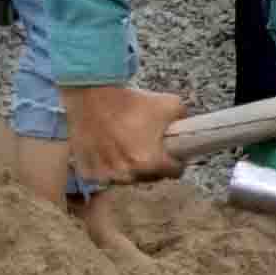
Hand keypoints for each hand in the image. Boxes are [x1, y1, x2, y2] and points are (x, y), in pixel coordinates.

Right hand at [65, 82, 189, 185]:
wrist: (94, 96)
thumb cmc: (132, 102)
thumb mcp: (171, 105)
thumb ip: (184, 120)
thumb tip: (187, 128)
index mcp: (151, 162)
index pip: (175, 172)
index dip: (178, 162)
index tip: (175, 156)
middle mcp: (128, 173)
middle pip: (150, 177)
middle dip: (153, 166)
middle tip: (151, 149)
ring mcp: (106, 174)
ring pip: (127, 178)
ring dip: (130, 168)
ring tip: (129, 150)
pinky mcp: (88, 171)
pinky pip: (104, 176)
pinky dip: (108, 167)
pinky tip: (110, 152)